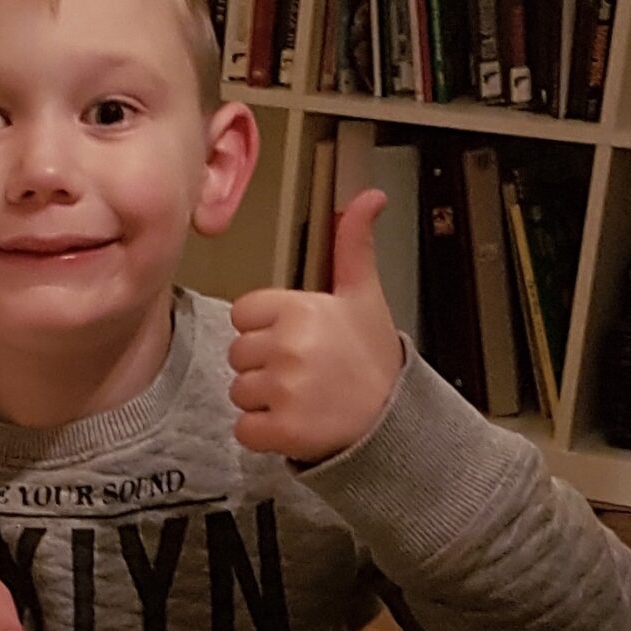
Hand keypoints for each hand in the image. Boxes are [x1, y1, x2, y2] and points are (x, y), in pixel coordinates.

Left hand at [228, 187, 408, 464]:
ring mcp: (283, 389)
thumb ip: (353, 247)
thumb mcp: (365, 296)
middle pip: (237, 353)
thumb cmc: (374, 358)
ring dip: (262, 400)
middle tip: (302, 373)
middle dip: (262, 366)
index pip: (243, 313)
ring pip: (239, 391)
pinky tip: (293, 422)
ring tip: (300, 398)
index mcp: (300, 309)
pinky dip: (262, 433)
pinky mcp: (280, 429)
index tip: (294, 341)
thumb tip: (370, 197)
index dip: (264, 329)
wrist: (392, 421)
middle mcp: (288, 346)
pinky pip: (244, 429)